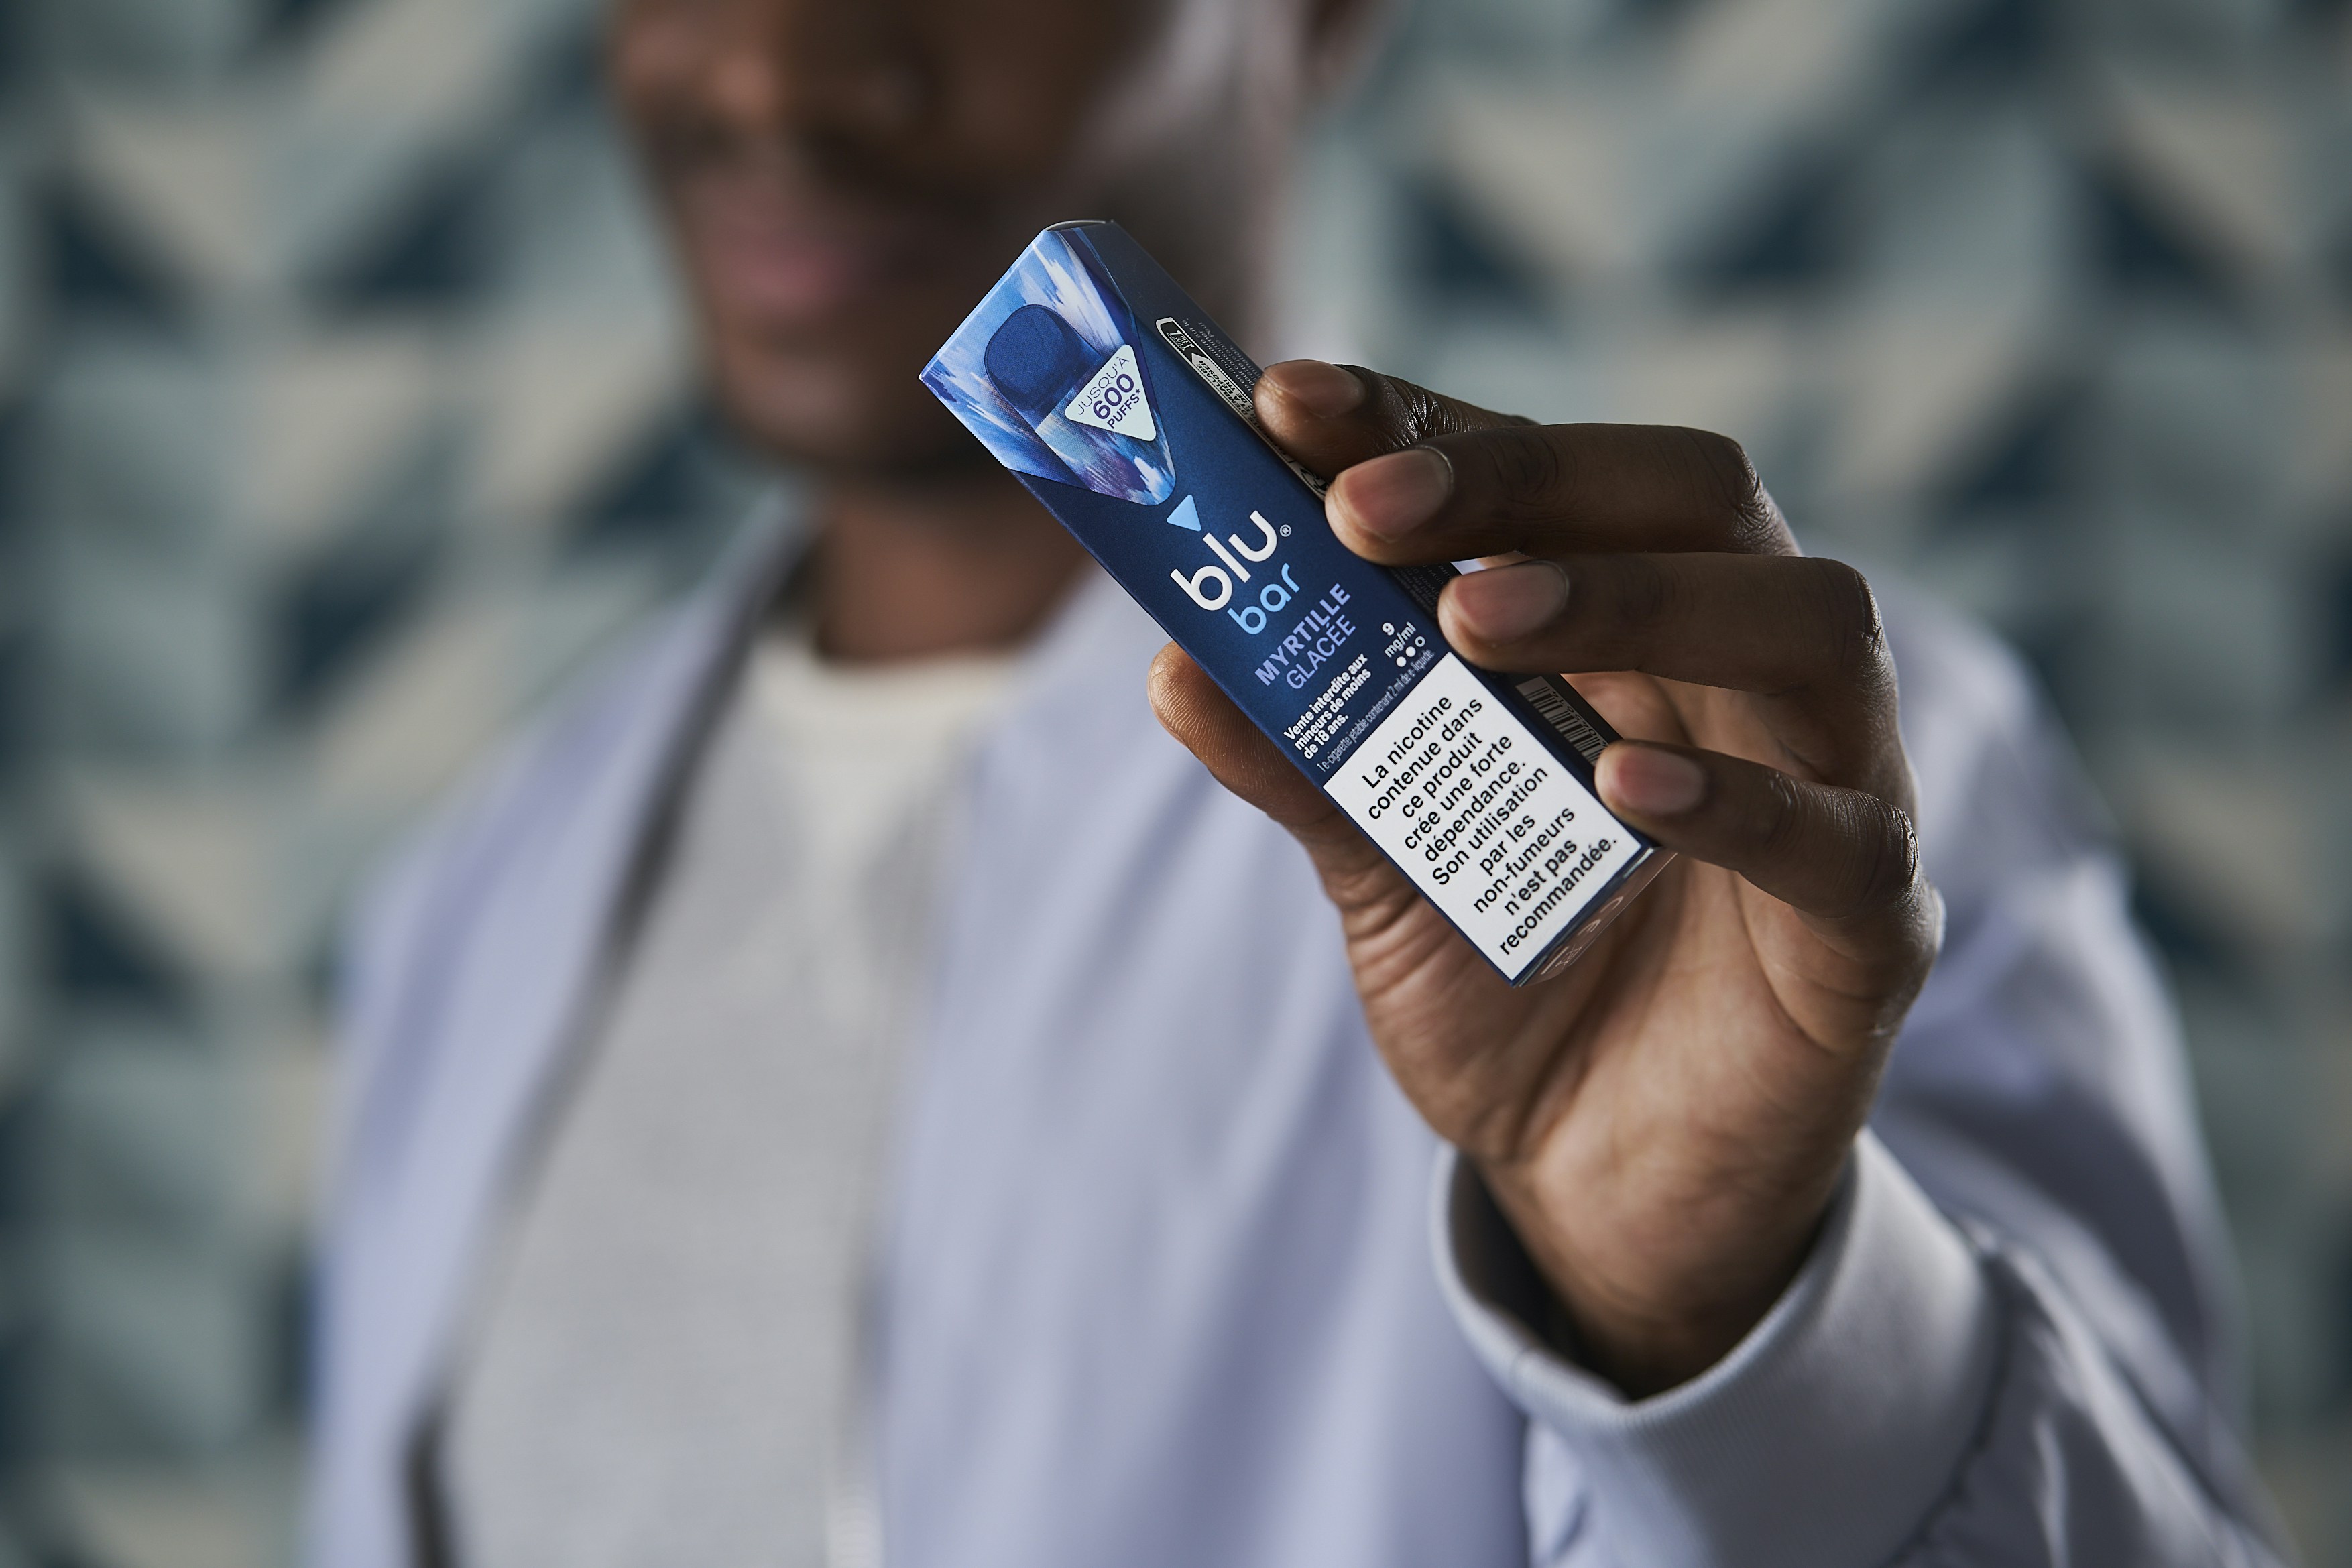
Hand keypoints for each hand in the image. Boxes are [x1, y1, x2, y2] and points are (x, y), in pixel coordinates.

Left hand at [1148, 362, 1943, 1395]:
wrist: (1602, 1186)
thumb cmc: (1509, 990)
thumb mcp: (1383, 871)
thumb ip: (1306, 766)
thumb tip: (1175, 665)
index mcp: (1625, 628)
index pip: (1545, 474)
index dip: (1427, 420)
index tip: (1289, 402)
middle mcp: (1739, 671)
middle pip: (1694, 495)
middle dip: (1527, 477)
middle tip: (1363, 511)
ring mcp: (1832, 782)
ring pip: (1804, 623)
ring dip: (1635, 599)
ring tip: (1477, 622)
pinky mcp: (1867, 927)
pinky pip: (1836, 837)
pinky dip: (1734, 802)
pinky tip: (1618, 789)